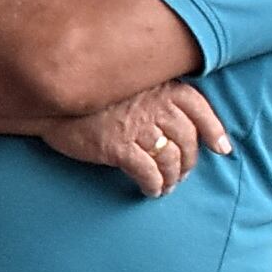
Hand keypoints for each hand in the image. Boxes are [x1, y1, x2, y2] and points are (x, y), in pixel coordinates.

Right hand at [42, 80, 230, 196]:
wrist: (50, 97)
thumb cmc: (88, 91)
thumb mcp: (127, 81)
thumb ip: (152, 93)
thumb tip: (171, 114)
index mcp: (161, 86)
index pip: (200, 109)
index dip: (214, 131)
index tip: (222, 148)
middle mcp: (155, 105)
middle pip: (187, 141)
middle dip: (189, 162)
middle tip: (183, 174)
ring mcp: (137, 127)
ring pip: (170, 159)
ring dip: (172, 178)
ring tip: (167, 186)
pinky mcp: (118, 147)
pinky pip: (147, 172)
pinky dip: (153, 185)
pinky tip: (150, 191)